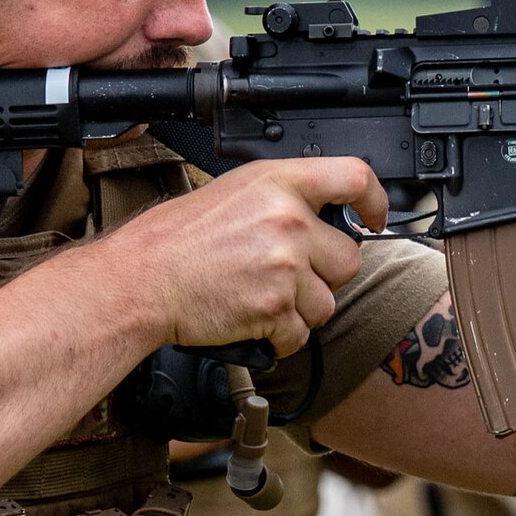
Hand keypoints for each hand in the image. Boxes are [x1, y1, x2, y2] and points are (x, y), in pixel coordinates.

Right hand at [96, 157, 386, 357]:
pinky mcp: (275, 307)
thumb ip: (283, 199)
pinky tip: (251, 320)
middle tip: (284, 276)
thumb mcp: (233, 192)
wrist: (140, 279)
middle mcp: (289, 220)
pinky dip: (280, 338)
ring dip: (300, 310)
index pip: (354, 177)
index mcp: (280, 182)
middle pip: (348, 258)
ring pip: (328, 302)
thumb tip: (321, 219)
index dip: (375, 200)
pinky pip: (301, 334)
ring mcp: (285, 265)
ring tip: (260, 297)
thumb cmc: (176, 239)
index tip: (374, 217)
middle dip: (323, 275)